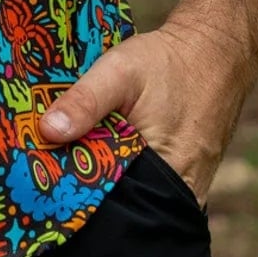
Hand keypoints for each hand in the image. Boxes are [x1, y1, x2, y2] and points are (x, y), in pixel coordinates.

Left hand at [37, 13, 257, 203]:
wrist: (213, 52)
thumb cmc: (169, 63)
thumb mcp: (120, 71)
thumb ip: (85, 101)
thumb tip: (47, 132)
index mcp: (166, 176)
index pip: (110, 204)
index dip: (75, 191)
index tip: (43, 175)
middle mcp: (179, 193)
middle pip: (121, 203)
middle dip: (88, 186)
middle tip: (52, 162)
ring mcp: (184, 190)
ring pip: (132, 194)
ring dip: (105, 177)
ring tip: (74, 153)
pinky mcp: (183, 179)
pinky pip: (145, 184)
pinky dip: (123, 170)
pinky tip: (103, 149)